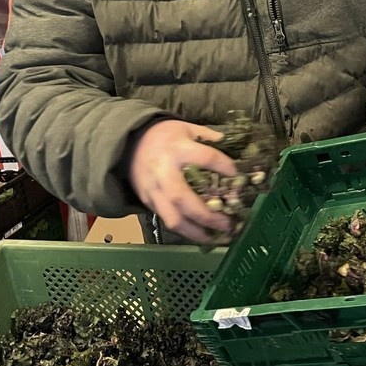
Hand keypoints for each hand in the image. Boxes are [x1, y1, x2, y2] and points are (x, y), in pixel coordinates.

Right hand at [129, 119, 238, 242]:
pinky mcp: (148, 201)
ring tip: (214, 238)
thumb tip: (234, 149)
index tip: (235, 174)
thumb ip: (209, 137)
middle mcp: (165, 172)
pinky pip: (166, 219)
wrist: (130, 142)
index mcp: (177, 148)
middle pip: (185, 199)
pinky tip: (198, 233)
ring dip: (195, 232)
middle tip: (228, 224)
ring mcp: (154, 190)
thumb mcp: (187, 128)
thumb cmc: (164, 135)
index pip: (205, 158)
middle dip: (208, 216)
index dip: (223, 166)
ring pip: (173, 218)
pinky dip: (183, 229)